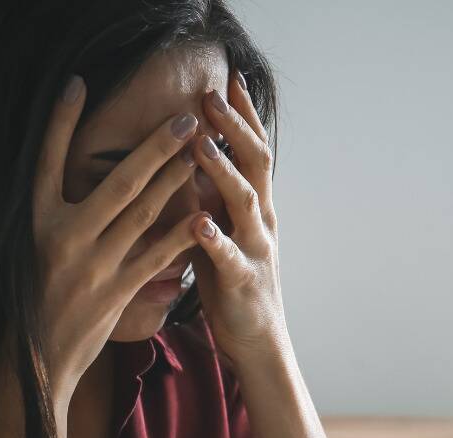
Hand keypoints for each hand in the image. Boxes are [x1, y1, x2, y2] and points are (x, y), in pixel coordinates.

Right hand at [28, 75, 206, 406]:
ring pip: (143, 213)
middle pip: (117, 182)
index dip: (60, 121)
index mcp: (35, 220)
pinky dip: (182, 235)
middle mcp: (63, 237)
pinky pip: (156, 257)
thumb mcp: (29, 247)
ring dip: (176, 179)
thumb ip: (54, 211)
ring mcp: (92, 266)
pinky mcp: (116, 293)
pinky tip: (205, 213)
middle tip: (185, 118)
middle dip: (155, 147)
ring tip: (200, 152)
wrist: (34, 358)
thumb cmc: (33, 295)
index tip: (78, 82)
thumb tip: (70, 172)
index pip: (46, 159)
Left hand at [186, 70, 287, 370]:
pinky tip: (199, 223)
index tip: (229, 80)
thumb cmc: (234, 286)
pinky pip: (229, 258)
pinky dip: (214, 239)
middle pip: (256, 164)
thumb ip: (214, 199)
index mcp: (257, 209)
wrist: (259, 342)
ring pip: (246, 203)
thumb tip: (189, 161)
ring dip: (223, 171)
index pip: (255, 150)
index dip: (244, 116)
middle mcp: (263, 222)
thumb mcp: (226, 233)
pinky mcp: (243, 283)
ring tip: (202, 144)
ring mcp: (257, 251)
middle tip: (211, 96)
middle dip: (234, 128)